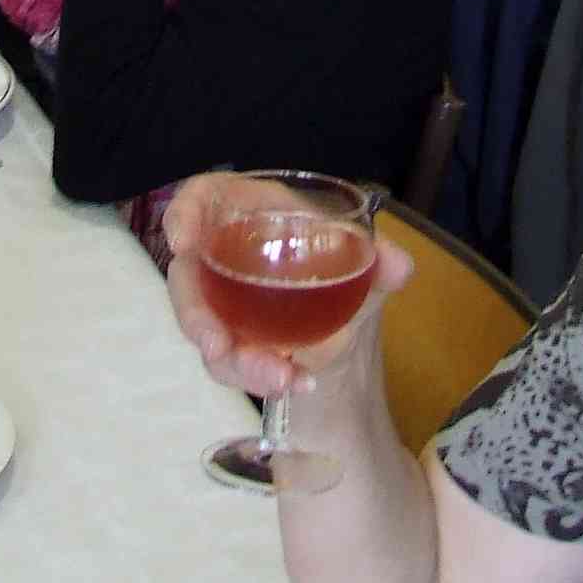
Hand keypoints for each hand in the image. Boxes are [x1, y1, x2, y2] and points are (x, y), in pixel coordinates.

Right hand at [162, 173, 413, 397]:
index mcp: (253, 214)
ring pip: (203, 329)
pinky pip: (226, 361)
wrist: (345, 330)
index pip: (204, 197)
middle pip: (187, 276)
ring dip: (234, 359)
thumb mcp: (366, 270)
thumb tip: (399, 265)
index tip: (183, 243)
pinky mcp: (228, 340)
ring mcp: (221, 301)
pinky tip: (296, 384)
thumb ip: (382, 263)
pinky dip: (257, 377)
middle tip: (218, 347)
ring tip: (278, 379)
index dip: (184, 213)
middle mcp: (226, 253)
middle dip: (197, 316)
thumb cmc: (342, 275)